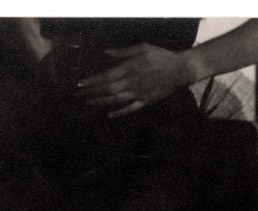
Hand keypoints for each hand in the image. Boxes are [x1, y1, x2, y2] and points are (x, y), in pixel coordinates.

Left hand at [76, 44, 197, 117]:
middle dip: (91, 92)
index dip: (92, 81)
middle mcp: (131, 83)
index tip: (80, 84)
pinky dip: (119, 113)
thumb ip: (123, 52)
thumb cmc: (160, 56)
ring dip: (101, 102)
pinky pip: (130, 109)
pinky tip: (110, 115)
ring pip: (116, 100)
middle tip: (78, 95)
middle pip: (107, 90)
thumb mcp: (141, 48)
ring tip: (88, 103)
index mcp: (129, 68)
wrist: (179, 70)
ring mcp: (138, 94)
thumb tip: (107, 53)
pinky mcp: (146, 101)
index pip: (105, 77)